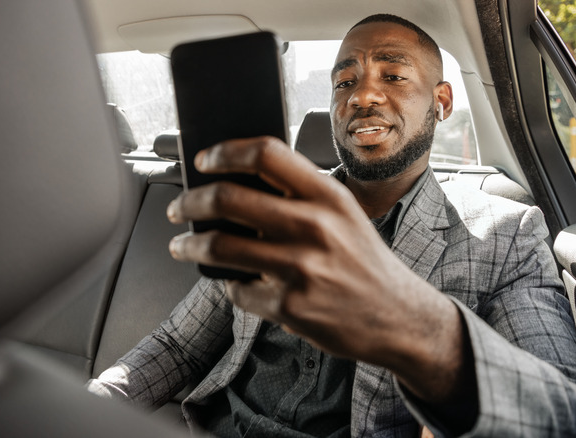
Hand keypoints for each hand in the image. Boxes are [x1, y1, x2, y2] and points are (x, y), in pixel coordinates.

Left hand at [167, 136, 469, 403]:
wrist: (397, 316)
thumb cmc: (363, 261)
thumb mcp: (343, 214)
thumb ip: (299, 195)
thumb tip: (236, 183)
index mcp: (327, 195)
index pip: (265, 153)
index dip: (225, 152)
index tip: (203, 160)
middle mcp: (314, 226)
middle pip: (227, 198)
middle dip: (189, 201)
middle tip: (179, 208)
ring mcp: (300, 268)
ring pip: (219, 246)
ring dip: (189, 245)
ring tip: (182, 246)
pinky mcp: (289, 306)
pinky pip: (238, 290)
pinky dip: (231, 285)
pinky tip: (238, 283)